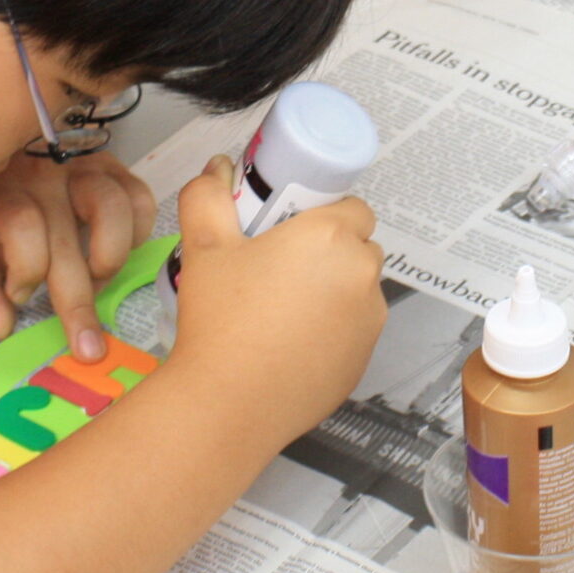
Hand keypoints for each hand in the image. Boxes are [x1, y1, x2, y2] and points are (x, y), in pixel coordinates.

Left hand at [0, 151, 155, 361]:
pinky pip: (138, 197)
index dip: (25, 274)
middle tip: (88, 347)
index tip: (20, 295)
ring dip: (111, 257)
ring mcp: (82, 170)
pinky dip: (137, 230)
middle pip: (66, 242)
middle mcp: (44, 181)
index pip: (22, 232)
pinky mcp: (113, 167)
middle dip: (78, 304)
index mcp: (2, 199)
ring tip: (98, 279)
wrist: (4, 148)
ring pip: (112, 208)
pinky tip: (119, 249)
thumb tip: (2, 327)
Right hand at [166, 156, 385, 443]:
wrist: (228, 403)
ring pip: (360, 290)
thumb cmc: (219, 320)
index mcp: (331, 236)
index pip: (354, 208)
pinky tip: (293, 343)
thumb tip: (217, 169)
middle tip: (283, 267)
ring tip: (285, 308)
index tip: (294, 229)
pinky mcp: (365, 361)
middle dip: (332, 252)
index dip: (327, 214)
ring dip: (336, 290)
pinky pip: (356, 331)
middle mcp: (362, 274)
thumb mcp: (204, 247)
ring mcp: (370, 321)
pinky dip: (335, 330)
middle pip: (360, 247)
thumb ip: (207, 197)